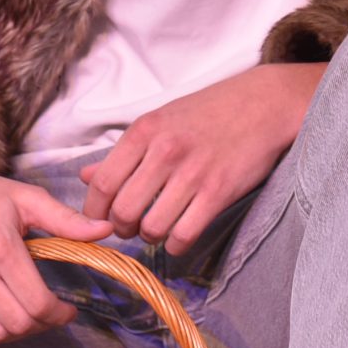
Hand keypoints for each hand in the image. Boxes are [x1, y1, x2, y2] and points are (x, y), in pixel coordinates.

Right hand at [0, 148, 110, 347]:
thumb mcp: (27, 198)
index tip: (68, 309)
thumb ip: (67, 219)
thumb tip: (106, 230)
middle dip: (41, 325)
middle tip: (48, 313)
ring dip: (14, 333)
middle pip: (17, 324)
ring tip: (24, 315)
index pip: (38, 302)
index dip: (59, 313)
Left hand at [80, 64, 319, 255]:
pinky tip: (180, 234)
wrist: (263, 103)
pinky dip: (176, 245)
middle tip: (131, 226)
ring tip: (158, 226)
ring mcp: (193, 173)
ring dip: (150, 236)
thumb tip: (85, 176)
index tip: (102, 218)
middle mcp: (164, 151)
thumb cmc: (209, 111)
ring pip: (151, 227)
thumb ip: (124, 152)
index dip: (95, 210)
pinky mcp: (218, 192)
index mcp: (145, 130)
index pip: (101, 183)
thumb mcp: (161, 120)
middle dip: (122, 228)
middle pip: (122, 211)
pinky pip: (183, 236)